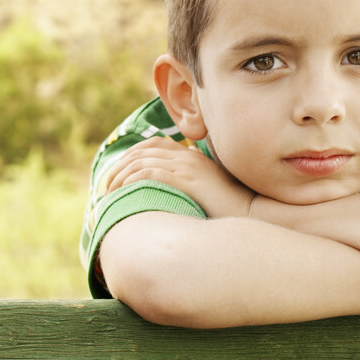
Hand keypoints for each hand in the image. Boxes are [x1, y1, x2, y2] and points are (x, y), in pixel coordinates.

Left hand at [105, 137, 255, 217]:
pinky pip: (149, 173)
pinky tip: (122, 193)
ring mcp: (187, 166)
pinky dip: (131, 181)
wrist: (253, 215)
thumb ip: (186, 185)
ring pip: (141, 162)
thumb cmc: (229, 210)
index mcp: (190, 156)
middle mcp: (186, 156)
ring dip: (120, 177)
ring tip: (110, 194)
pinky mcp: (187, 179)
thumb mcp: (204, 191)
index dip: (130, 156)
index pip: (152, 144)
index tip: (117, 174)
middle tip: (106, 186)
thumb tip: (163, 196)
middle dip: (119, 167)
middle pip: (141, 152)